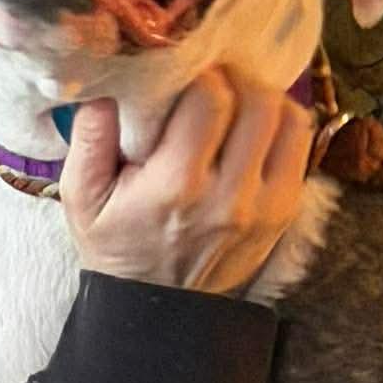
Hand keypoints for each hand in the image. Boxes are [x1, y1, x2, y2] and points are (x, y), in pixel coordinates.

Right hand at [60, 69, 311, 294]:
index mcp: (176, 185)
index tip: (183, 75)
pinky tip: (251, 130)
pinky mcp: (284, 212)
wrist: (159, 309)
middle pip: (258, 101)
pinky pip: (300, 146)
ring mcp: (265, 206)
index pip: (211, 98)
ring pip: (290, 119)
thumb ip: (90, 136)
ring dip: (264, 99)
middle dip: (235, 79)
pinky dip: (280, 126)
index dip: (199, 74)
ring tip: (235, 103)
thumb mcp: (82, 197)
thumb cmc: (116, 245)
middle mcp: (229, 195)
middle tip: (211, 82)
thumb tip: (108, 83)